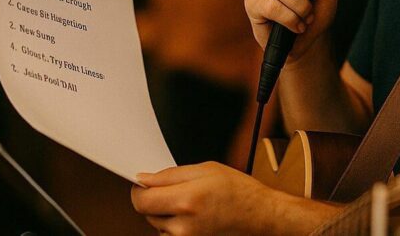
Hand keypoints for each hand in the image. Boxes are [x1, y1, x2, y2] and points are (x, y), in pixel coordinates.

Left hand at [131, 162, 280, 234]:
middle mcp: (184, 226)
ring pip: (158, 225)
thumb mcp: (206, 170)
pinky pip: (170, 235)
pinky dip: (175, 226)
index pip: (141, 200)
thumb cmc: (240, 192)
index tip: (143, 184)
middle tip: (177, 191)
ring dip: (166, 214)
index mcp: (187, 200)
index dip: (139, 190)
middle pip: (147, 213)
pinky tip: (193, 217)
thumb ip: (170, 175)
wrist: (261, 216)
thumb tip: (145, 179)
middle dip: (156, 200)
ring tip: (190, 205)